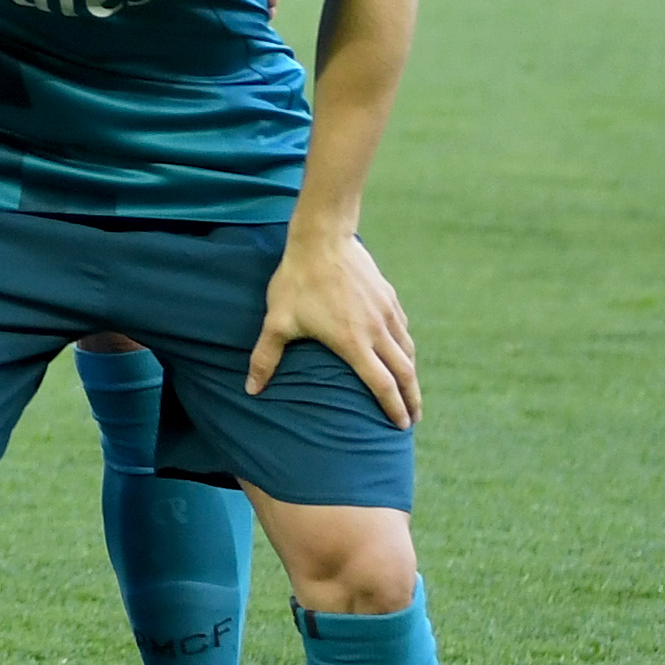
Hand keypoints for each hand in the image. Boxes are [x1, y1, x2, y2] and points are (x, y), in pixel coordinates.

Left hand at [253, 222, 417, 424]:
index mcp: (353, 342)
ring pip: (408, 350)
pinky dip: (406, 347)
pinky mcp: (388, 297)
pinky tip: (402, 352)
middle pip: (405, 373)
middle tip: (413, 419)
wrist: (322, 239)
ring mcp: (386, 312)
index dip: (393, 407)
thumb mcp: (277, 322)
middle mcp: (377, 330)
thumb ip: (265, 358)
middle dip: (411, 399)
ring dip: (411, 374)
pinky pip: (404, 329)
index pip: (381, 385)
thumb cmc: (297, 282)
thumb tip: (251, 390)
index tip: (401, 425)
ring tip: (410, 390)